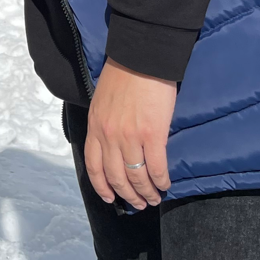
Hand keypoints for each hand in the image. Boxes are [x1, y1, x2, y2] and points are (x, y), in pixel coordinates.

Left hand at [84, 59, 175, 209]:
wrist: (142, 55)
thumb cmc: (123, 74)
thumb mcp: (102, 100)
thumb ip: (104, 124)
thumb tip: (113, 145)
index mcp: (95, 126)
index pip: (94, 166)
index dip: (102, 187)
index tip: (111, 198)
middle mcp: (109, 135)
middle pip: (116, 177)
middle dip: (128, 195)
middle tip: (139, 203)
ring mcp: (130, 136)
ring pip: (136, 176)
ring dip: (146, 192)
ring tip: (154, 198)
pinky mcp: (152, 134)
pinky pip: (156, 167)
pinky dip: (161, 180)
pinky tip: (165, 184)